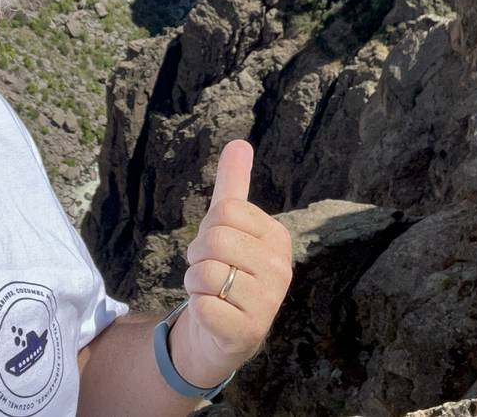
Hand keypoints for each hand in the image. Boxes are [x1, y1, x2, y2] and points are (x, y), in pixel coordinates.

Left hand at [170, 140, 292, 387]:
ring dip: (195, 284)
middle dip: (198, 256)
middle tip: (210, 272)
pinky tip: (215, 315)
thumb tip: (239, 143)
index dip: (208, 229)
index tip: (218, 249)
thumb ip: (233, 185)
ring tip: (212, 294)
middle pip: (214, 239)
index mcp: (278, 237)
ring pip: (206, 272)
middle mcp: (281, 268)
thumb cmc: (226, 273)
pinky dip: (198, 309)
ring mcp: (269, 302)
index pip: (225, 211)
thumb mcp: (228, 227)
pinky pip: (205, 306)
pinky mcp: (249, 331)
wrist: (220, 332)